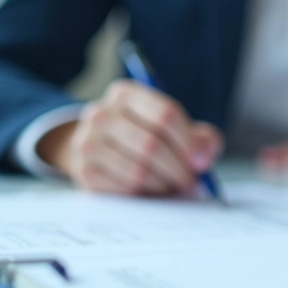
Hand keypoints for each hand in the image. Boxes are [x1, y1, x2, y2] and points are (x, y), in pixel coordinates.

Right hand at [37, 80, 223, 195]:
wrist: (97, 145)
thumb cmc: (145, 133)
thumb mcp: (173, 126)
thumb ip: (200, 137)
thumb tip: (204, 156)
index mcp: (127, 94)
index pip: (165, 114)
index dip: (188, 142)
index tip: (201, 162)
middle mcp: (101, 113)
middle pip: (152, 145)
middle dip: (178, 169)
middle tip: (191, 181)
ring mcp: (87, 141)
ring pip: (138, 171)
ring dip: (163, 184)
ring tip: (171, 185)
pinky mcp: (83, 170)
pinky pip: (123, 188)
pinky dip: (144, 194)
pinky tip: (150, 189)